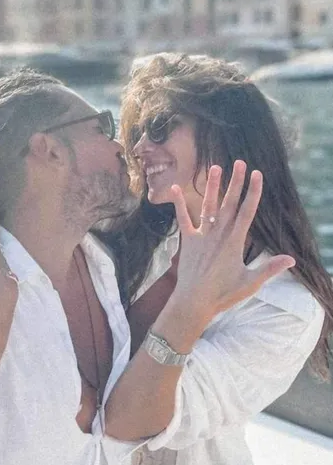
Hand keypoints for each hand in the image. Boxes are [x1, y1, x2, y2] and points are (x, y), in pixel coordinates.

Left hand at [170, 160, 294, 323]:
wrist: (194, 302)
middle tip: (240, 162)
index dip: (253, 192)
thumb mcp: (250, 283)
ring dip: (213, 187)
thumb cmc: (223, 294)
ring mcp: (202, 236)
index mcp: (235, 242)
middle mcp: (218, 235)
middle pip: (229, 204)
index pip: (247, 212)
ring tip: (216, 167)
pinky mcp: (187, 241)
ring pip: (208, 206)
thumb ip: (269, 268)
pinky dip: (178, 204)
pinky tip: (173, 188)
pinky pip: (183, 219)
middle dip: (236, 182)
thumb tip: (291, 259)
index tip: (258, 174)